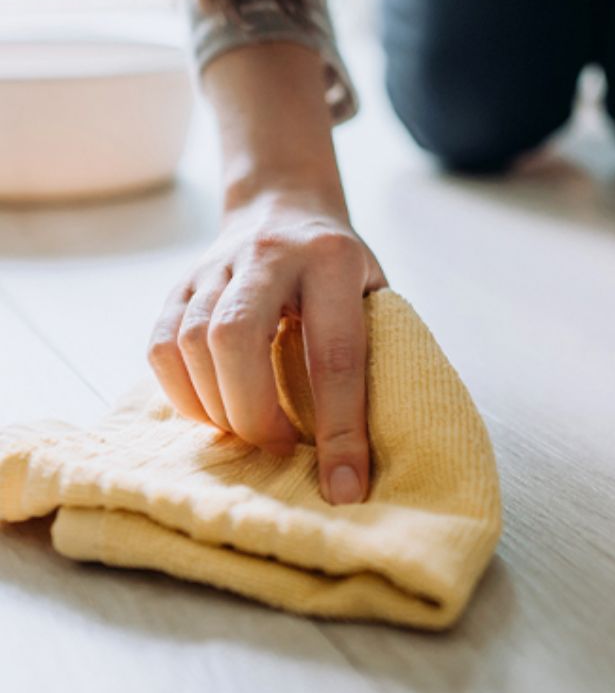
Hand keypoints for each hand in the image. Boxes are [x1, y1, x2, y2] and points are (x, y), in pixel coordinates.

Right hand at [148, 188, 387, 502]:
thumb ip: (373, 354)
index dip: (340, 429)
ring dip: (218, 406)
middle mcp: (269, 254)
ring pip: (192, 342)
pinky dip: (183, 394)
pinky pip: (162, 346)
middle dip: (254, 413)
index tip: (344, 487)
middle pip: (237, 338)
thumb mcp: (374, 294)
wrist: (283, 205)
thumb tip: (365, 452)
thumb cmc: (339, 271)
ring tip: (248, 431)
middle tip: (279, 447)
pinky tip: (212, 412)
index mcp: (332, 260)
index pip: (333, 354)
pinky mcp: (180, 282)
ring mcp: (216, 265)